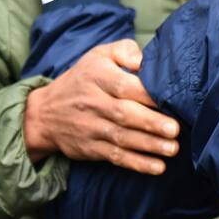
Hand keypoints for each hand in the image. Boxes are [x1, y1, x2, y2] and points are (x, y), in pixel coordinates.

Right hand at [22, 39, 178, 173]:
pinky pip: (115, 156)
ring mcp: (91, 128)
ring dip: (149, 145)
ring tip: (172, 148)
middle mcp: (93, 103)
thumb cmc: (82, 79)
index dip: (146, 94)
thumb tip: (145, 59)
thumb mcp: (99, 56)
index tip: (169, 99)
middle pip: (124, 114)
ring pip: (122, 137)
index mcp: (98, 77)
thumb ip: (125, 51)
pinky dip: (137, 163)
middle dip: (151, 123)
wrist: (44, 113)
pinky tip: (157, 167)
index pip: (123, 86)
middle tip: (175, 129)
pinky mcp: (90, 148)